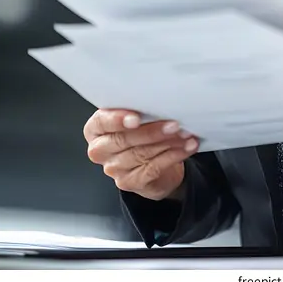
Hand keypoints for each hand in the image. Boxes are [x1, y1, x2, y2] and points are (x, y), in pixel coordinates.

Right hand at [83, 109, 198, 199]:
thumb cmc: (141, 131)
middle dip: (152, 131)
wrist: (152, 162)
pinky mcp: (129, 182)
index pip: (102, 122)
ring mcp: (113, 169)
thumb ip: (138, 109)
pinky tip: (186, 148)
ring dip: (168, 143)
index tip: (136, 118)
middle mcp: (100, 150)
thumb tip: (159, 99)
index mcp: (96, 129)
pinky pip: (153, 168)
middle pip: (124, 140)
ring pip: (141, 154)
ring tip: (186, 134)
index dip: (117, 120)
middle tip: (174, 124)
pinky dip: (173, 156)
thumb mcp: (136, 116)